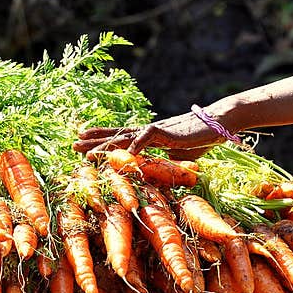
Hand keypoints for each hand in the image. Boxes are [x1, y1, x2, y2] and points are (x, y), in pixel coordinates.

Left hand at [74, 111, 225, 159]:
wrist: (220, 124)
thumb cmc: (201, 139)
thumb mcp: (178, 155)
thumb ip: (164, 160)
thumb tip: (155, 168)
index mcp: (149, 137)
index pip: (120, 137)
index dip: (102, 139)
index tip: (83, 142)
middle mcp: (148, 132)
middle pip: (116, 135)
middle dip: (94, 141)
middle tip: (72, 145)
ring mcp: (156, 130)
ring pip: (125, 136)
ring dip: (104, 144)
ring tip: (85, 150)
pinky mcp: (168, 132)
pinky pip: (148, 138)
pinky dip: (135, 146)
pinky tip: (122, 154)